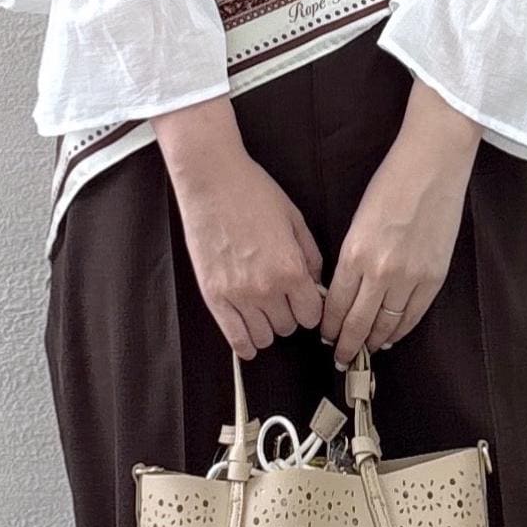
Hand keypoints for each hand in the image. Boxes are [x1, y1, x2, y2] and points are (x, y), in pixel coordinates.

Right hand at [152, 95, 324, 357]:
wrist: (211, 181)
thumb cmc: (254, 194)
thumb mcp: (295, 220)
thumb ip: (310, 256)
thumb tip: (315, 284)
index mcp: (291, 269)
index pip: (312, 315)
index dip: (311, 308)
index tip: (304, 299)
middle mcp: (266, 289)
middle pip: (289, 327)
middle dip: (290, 314)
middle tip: (282, 298)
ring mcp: (237, 295)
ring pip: (264, 337)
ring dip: (268, 327)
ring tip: (263, 311)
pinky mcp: (213, 296)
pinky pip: (234, 338)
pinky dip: (245, 345)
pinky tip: (249, 342)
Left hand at [320, 78, 481, 364]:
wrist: (433, 164)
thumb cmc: (391, 183)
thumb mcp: (358, 221)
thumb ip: (351, 257)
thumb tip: (345, 289)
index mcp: (354, 254)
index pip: (335, 305)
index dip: (329, 326)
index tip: (325, 336)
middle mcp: (380, 271)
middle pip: (358, 322)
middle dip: (347, 344)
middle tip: (340, 357)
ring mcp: (410, 276)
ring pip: (387, 324)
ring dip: (373, 341)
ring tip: (363, 352)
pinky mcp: (435, 276)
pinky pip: (414, 314)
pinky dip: (401, 329)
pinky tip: (391, 336)